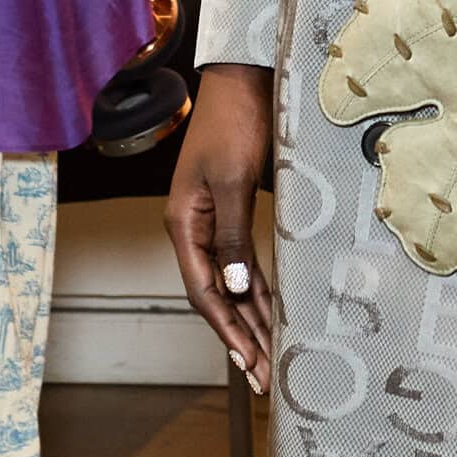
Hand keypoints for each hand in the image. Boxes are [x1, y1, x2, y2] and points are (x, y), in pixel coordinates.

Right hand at [165, 63, 274, 394]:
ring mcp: (212, 221)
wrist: (244, 80)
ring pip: (232, 282)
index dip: (227, 330)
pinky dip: (258, 287)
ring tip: (271, 355)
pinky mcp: (233, 210)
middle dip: (242, 336)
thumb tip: (235, 286)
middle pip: (218, 295)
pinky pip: (243, 260)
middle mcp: (194, 229)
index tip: (249, 362)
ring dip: (252, 318)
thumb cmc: (236, 122)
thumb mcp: (233, 179)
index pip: (204, 292)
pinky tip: (272, 309)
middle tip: (266, 376)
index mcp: (184, 224)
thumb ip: (232, 233)